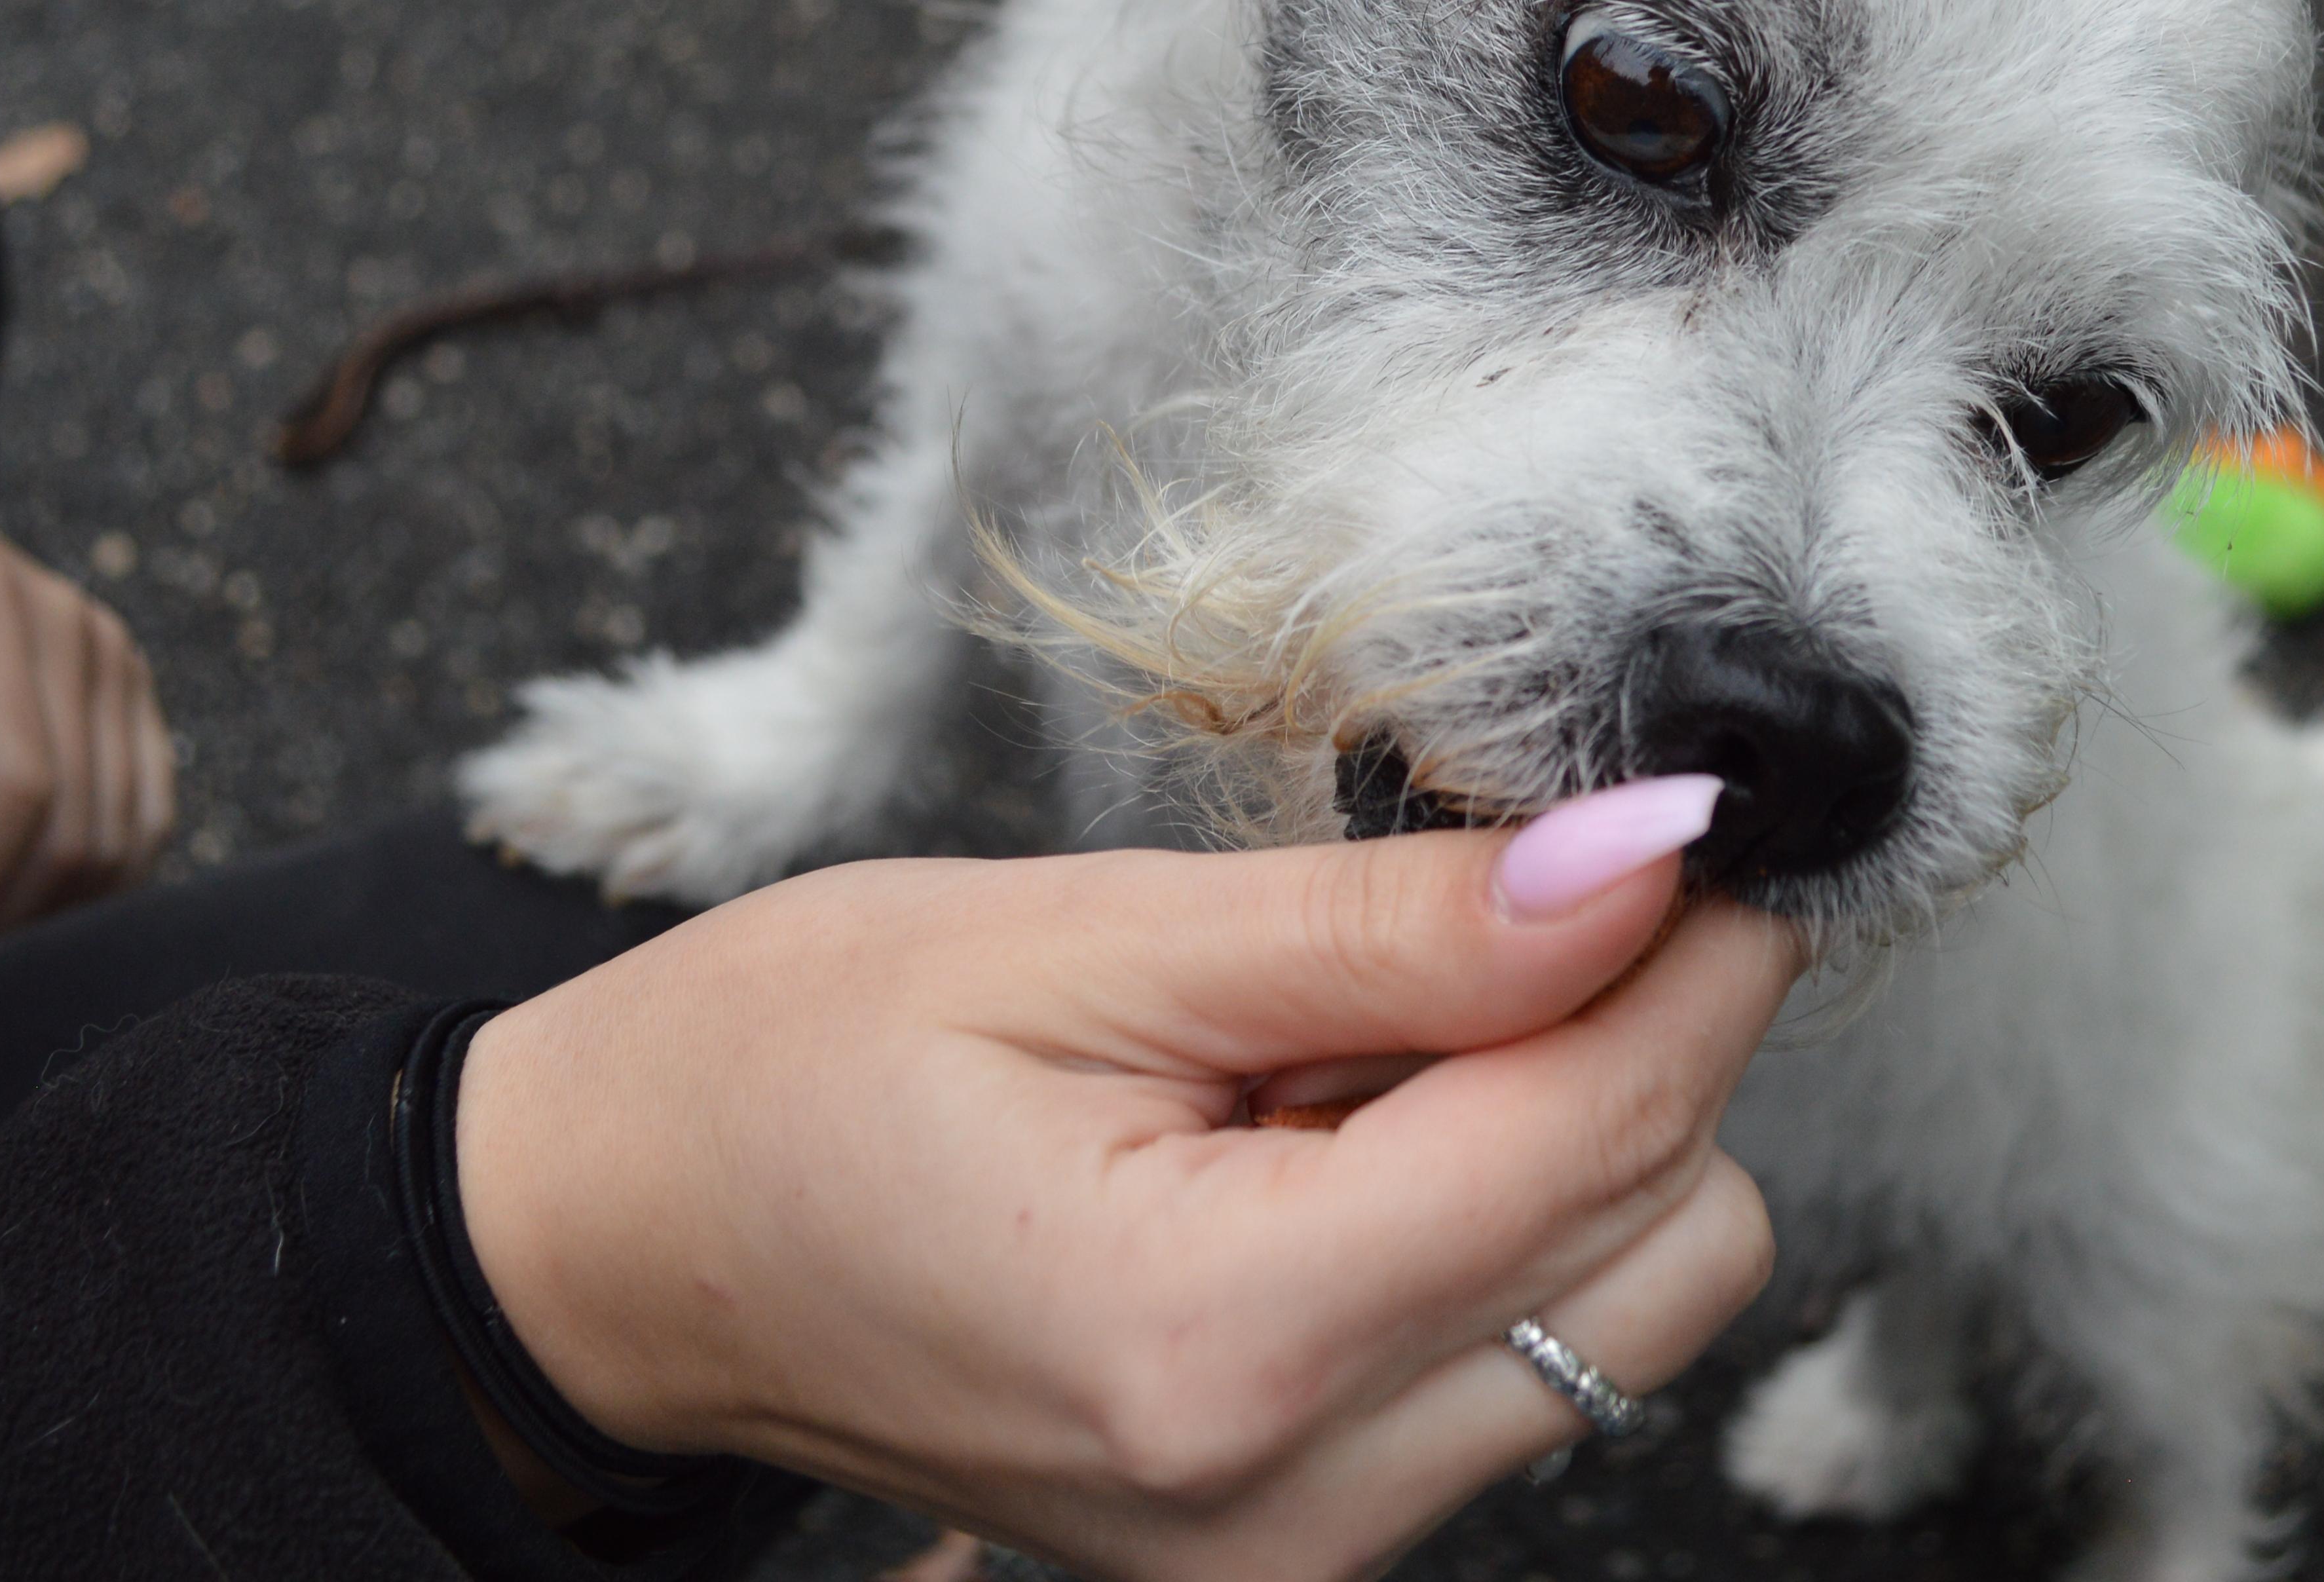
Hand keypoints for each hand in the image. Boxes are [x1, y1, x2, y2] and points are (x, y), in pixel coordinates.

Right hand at [456, 793, 1801, 1579]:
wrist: (627, 1241)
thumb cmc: (795, 1063)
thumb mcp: (1081, 936)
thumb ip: (1384, 923)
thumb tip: (1638, 860)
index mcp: (1216, 1342)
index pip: (1602, 1139)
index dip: (1690, 952)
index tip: (1696, 816)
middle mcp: (1289, 1503)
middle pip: (1667, 1247)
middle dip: (1633, 1044)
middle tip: (1468, 914)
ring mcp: (1299, 1555)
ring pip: (1624, 1309)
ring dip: (1555, 1140)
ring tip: (1335, 1053)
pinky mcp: (1299, 1545)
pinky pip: (1515, 1360)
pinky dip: (1479, 1223)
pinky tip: (1314, 1144)